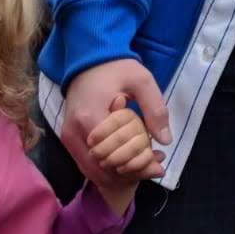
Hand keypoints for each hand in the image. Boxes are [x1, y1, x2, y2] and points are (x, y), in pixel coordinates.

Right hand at [62, 58, 169, 189]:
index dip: (138, 162)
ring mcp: (69, 139)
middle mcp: (74, 133)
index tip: (160, 158)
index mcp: (90, 117)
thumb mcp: (142, 81)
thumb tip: (165, 140)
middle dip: (133, 171)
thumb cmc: (115, 68)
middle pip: (103, 169)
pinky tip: (131, 162)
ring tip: (148, 166)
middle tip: (158, 164)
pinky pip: (89, 165)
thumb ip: (155, 109)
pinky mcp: (69, 141)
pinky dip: (110, 169)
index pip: (113, 155)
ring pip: (94, 172)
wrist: (88, 59)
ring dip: (122, 174)